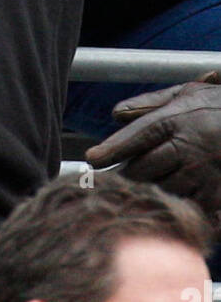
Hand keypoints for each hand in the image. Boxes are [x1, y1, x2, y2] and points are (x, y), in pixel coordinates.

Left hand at [86, 76, 220, 226]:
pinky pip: (190, 208)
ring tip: (144, 189)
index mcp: (176, 120)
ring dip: (150, 191)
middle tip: (119, 178)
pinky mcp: (218, 195)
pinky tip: (173, 203)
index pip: (136, 136)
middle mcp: (188, 147)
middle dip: (127, 175)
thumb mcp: (185, 93)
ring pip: (163, 190)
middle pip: (143, 169)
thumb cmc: (217, 105)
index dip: (111, 149)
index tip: (92, 159)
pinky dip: (178, 207)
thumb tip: (115, 114)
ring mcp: (204, 173)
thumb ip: (148, 103)